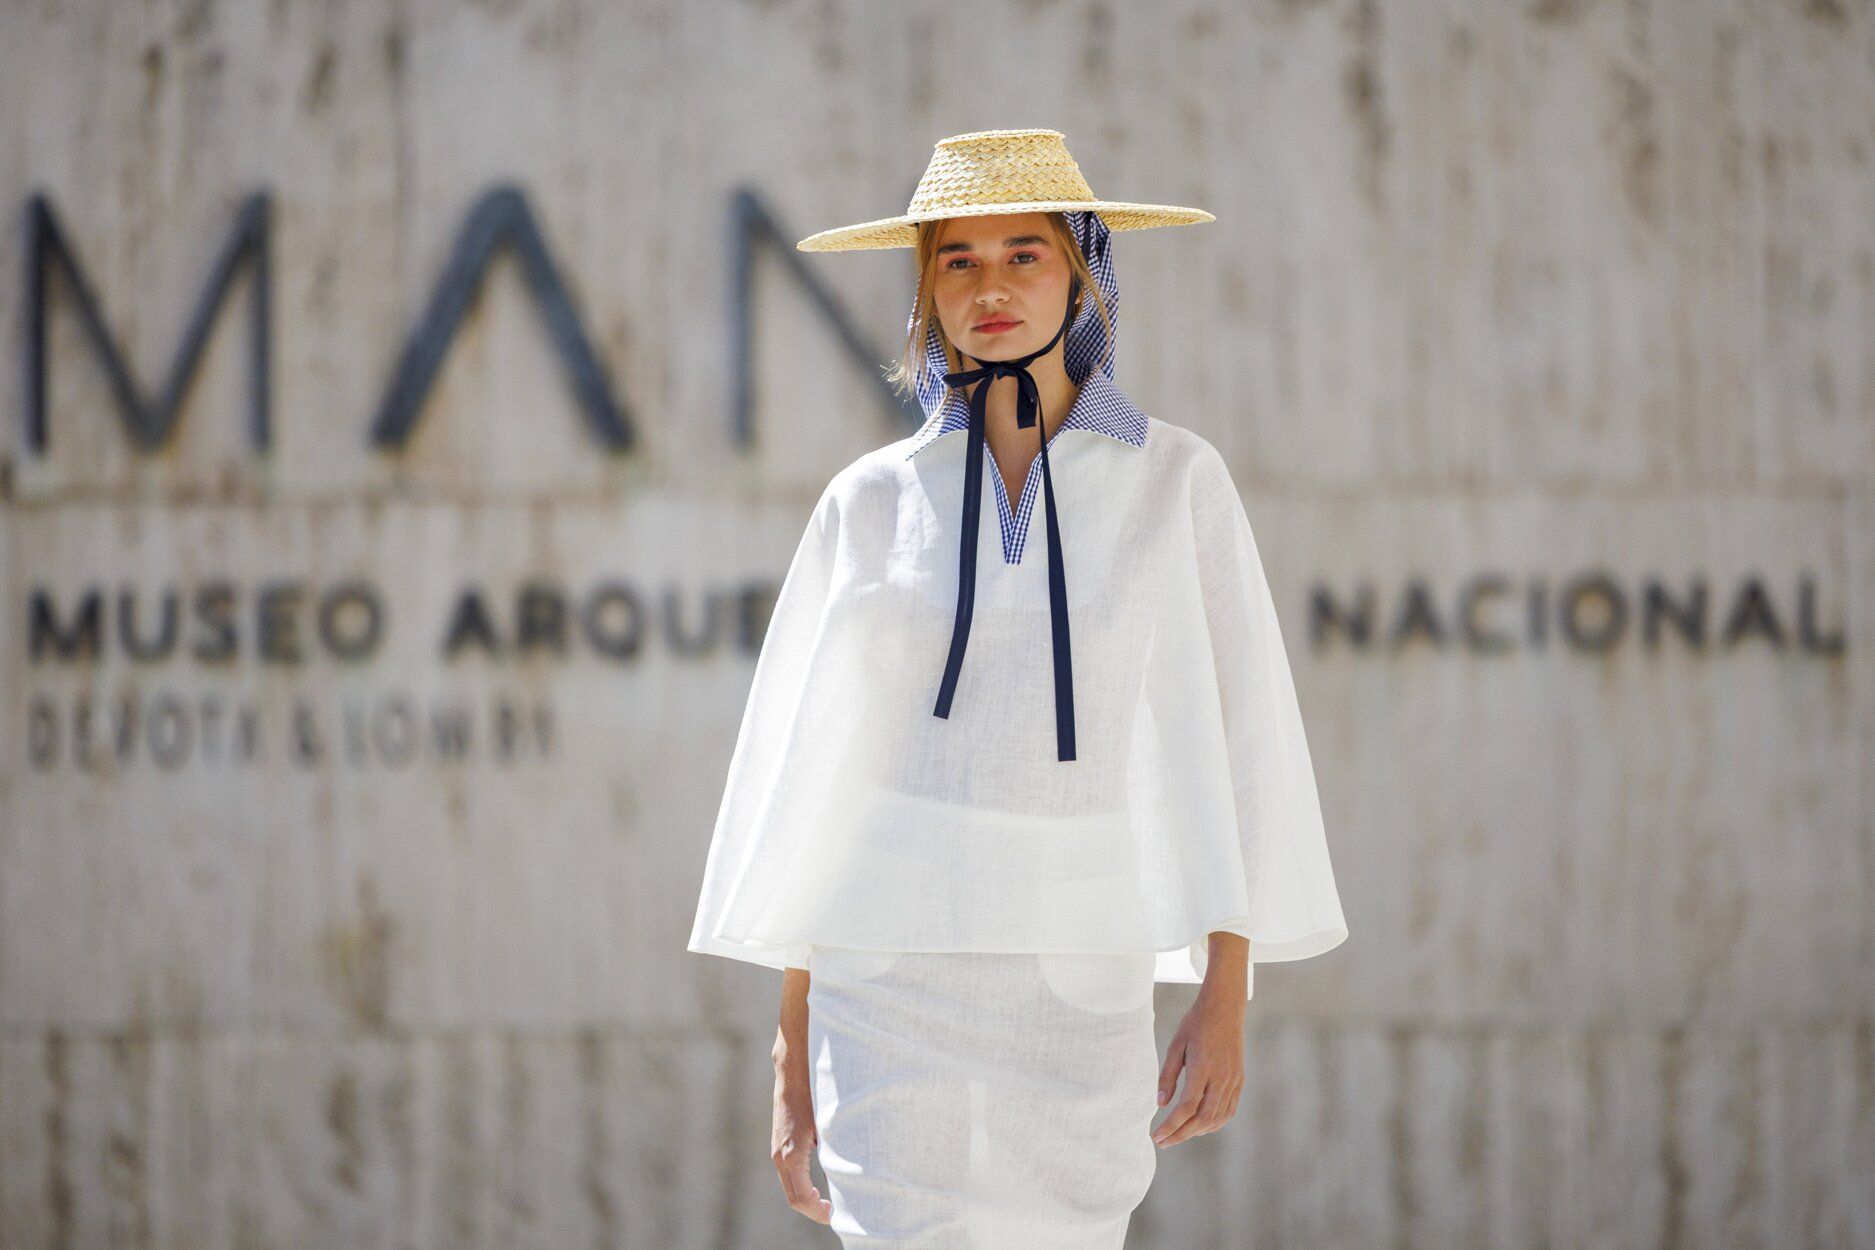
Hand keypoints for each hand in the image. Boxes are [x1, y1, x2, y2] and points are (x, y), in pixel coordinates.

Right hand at [771, 1062, 831, 1222]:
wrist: (794, 1075)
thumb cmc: (814, 1097)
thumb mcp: (827, 1128)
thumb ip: (832, 1155)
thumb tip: (848, 1179)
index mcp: (792, 1155)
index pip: (801, 1199)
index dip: (818, 1213)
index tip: (835, 1215)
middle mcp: (780, 1157)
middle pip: (794, 1199)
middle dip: (814, 1211)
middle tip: (835, 1214)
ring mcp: (777, 1153)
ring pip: (790, 1189)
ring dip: (807, 1201)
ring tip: (829, 1204)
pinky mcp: (778, 1147)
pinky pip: (788, 1177)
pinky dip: (802, 1189)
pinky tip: (818, 1188)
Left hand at [1151, 990, 1245, 1147]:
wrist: (1225, 1008)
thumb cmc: (1196, 1024)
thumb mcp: (1176, 1045)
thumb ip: (1168, 1075)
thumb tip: (1161, 1104)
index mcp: (1203, 1068)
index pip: (1187, 1107)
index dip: (1171, 1126)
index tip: (1157, 1136)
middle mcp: (1221, 1077)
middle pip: (1203, 1119)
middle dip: (1181, 1134)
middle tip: (1163, 1142)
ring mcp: (1233, 1080)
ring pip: (1217, 1118)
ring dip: (1197, 1131)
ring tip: (1178, 1134)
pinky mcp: (1239, 1080)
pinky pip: (1229, 1110)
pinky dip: (1214, 1123)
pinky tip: (1200, 1125)